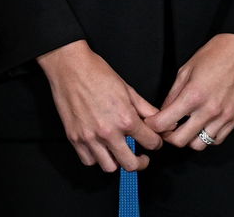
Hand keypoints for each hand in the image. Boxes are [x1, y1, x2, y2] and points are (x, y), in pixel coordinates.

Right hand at [37, 41, 163, 172]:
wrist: (69, 66)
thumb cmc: (97, 73)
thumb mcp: (128, 89)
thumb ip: (146, 109)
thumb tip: (163, 121)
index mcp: (126, 119)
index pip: (151, 143)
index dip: (156, 143)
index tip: (153, 141)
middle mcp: (108, 132)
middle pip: (131, 164)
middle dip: (141, 162)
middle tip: (141, 157)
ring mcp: (90, 137)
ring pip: (110, 167)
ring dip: (118, 162)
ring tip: (119, 153)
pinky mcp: (74, 138)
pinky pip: (89, 160)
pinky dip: (96, 158)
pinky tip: (100, 149)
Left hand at [145, 33, 233, 150]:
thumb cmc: (213, 55)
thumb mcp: (185, 70)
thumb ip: (173, 94)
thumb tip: (163, 112)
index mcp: (193, 96)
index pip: (164, 123)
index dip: (153, 125)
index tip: (151, 122)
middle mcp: (209, 110)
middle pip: (180, 141)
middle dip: (167, 136)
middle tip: (165, 128)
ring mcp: (225, 117)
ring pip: (199, 145)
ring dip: (188, 139)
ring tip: (184, 127)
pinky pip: (217, 139)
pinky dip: (206, 137)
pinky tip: (201, 125)